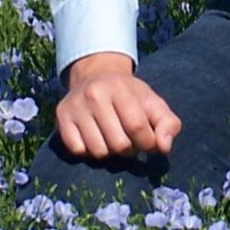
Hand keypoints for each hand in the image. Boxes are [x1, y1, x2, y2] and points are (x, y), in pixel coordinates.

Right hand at [55, 52, 181, 160]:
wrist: (95, 76)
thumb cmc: (129, 95)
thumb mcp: (153, 103)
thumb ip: (168, 124)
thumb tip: (164, 148)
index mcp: (120, 88)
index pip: (138, 127)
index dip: (148, 143)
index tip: (148, 142)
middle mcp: (94, 95)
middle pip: (119, 144)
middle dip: (130, 149)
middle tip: (130, 139)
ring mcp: (75, 106)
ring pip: (98, 151)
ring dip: (110, 152)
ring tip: (113, 138)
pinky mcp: (61, 118)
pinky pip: (78, 151)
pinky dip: (90, 151)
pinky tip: (95, 137)